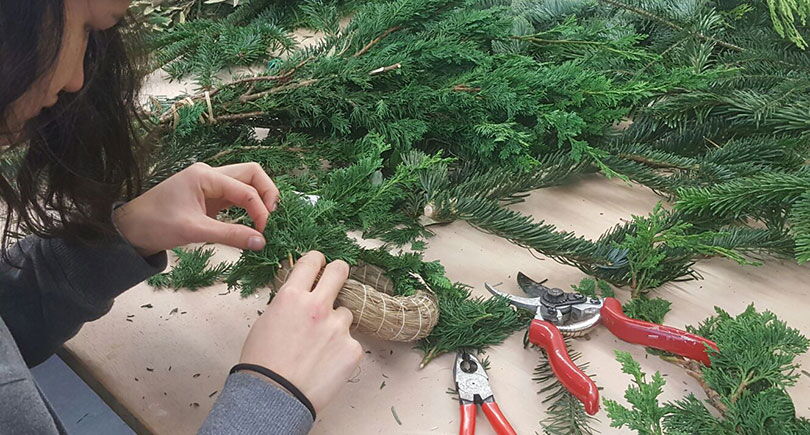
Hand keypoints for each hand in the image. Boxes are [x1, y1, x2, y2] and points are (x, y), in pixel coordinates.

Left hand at [112, 162, 279, 255]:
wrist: (130, 229)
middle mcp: (210, 174)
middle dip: (267, 194)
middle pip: (252, 174)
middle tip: (272, 219)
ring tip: (265, 223)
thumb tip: (261, 242)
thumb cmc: (155, 224)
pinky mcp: (209, 197)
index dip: (260, 210)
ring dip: (259, 200)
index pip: (246, 189)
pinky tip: (252, 224)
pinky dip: (248, 208)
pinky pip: (237, 197)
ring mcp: (210, 184)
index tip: (264, 233)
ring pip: (246, 183)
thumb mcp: (194, 230)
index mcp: (205, 175)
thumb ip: (230, 235)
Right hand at [238, 251, 362, 413]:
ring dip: (336, 324)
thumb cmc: (263, 362)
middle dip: (339, 271)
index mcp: (292, 297)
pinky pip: (350, 341)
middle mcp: (318, 307)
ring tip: (319, 346)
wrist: (274, 397)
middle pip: (340, 271)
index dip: (317, 260)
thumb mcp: (267, 321)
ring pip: (345, 313)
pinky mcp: (352, 349)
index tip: (319, 263)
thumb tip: (301, 296)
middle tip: (337, 277)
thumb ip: (288, 304)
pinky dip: (341, 350)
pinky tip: (325, 363)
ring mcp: (338, 328)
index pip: (312, 261)